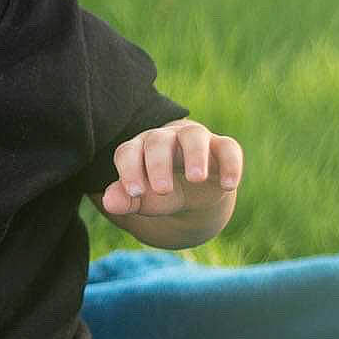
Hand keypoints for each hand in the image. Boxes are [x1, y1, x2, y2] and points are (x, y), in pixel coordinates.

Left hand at [99, 118, 241, 219]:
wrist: (193, 193)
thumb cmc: (159, 192)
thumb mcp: (143, 199)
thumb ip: (126, 200)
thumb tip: (109, 202)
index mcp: (139, 150)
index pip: (128, 152)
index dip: (129, 170)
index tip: (135, 192)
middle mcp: (165, 139)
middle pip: (157, 141)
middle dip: (158, 164)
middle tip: (163, 190)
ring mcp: (194, 141)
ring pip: (193, 136)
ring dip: (195, 155)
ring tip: (196, 178)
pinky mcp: (221, 149)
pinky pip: (228, 148)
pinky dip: (230, 164)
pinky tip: (228, 185)